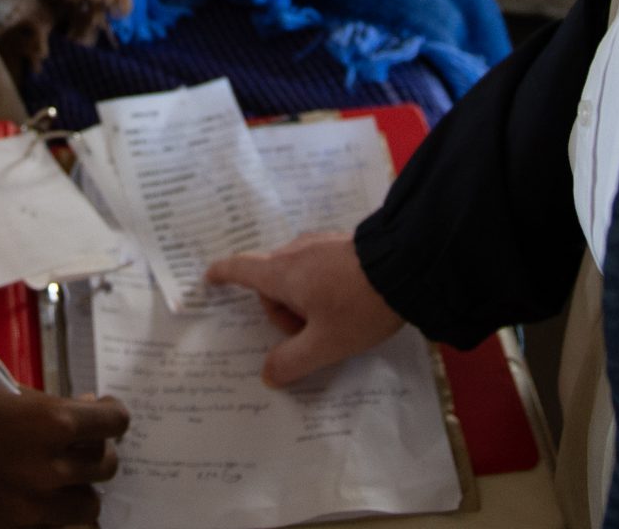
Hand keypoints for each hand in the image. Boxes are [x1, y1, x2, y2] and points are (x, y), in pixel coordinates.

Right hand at [0, 379, 128, 527]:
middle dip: (95, 453)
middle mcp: (49, 469)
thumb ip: (39, 405)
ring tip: (60, 482)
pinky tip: (40, 507)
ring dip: (78, 492)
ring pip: (87, 507)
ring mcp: (33, 509)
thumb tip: (76, 410)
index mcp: (50, 422)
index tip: (106, 413)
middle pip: (104, 466)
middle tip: (81, 447)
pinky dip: (54, 520)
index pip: (112, 422)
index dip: (112, 415)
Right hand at [205, 231, 403, 387]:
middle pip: (272, 283)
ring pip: (297, 276)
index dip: (223, 274)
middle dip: (284, 312)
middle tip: (314, 333)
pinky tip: (348, 302)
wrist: (408, 267)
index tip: (210, 277)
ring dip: (305, 301)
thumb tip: (267, 374)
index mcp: (282, 273)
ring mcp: (320, 243)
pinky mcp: (342, 244)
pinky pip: (317, 267)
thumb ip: (291, 361)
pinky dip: (321, 287)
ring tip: (337, 321)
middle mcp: (295, 251)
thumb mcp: (325, 344)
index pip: (241, 269)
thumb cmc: (358, 307)